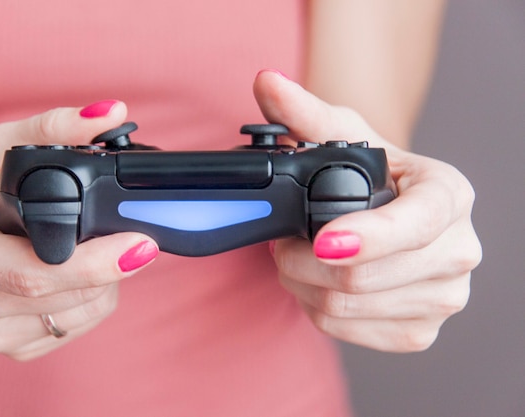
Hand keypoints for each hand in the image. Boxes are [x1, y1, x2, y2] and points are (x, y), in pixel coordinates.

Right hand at [0, 101, 157, 359]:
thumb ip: (52, 127)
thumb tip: (111, 112)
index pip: (36, 273)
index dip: (97, 263)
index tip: (143, 245)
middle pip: (66, 296)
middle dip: (110, 265)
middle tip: (124, 234)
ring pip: (78, 315)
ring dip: (103, 284)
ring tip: (84, 248)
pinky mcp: (5, 345)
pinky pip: (70, 328)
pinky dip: (88, 301)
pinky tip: (72, 274)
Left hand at [255, 70, 481, 351]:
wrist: (389, 213)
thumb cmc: (371, 174)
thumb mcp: (343, 136)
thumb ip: (305, 112)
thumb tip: (266, 82)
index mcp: (450, 196)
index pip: (414, 225)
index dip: (366, 237)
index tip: (321, 239)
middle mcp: (459, 251)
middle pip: (364, 277)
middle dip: (303, 260)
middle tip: (284, 241)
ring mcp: (444, 298)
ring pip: (345, 307)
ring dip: (302, 283)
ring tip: (299, 256)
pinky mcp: (419, 333)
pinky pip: (346, 331)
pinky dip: (316, 308)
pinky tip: (318, 283)